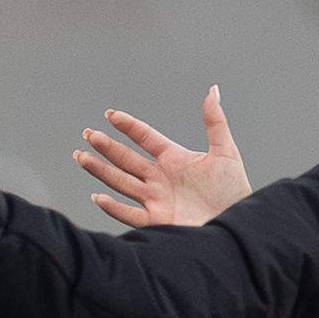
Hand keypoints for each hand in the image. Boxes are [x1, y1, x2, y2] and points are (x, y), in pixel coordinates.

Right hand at [76, 90, 250, 228]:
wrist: (236, 226)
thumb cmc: (234, 192)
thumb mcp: (226, 152)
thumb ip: (215, 122)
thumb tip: (213, 91)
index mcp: (174, 159)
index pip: (145, 138)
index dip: (129, 126)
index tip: (111, 115)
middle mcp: (160, 178)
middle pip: (127, 159)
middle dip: (106, 147)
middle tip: (88, 134)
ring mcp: (156, 199)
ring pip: (121, 182)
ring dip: (101, 170)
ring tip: (82, 157)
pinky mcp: (157, 221)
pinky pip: (129, 213)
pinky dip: (113, 207)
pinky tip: (98, 196)